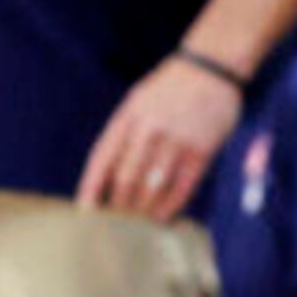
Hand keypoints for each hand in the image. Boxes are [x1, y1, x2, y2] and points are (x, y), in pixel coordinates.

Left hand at [75, 57, 242, 219]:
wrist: (212, 67)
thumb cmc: (168, 89)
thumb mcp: (137, 102)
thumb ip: (123, 134)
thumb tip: (107, 176)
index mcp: (127, 117)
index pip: (102, 159)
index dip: (91, 188)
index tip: (84, 212)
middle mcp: (149, 130)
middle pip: (126, 178)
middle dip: (117, 206)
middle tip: (113, 226)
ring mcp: (176, 140)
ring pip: (153, 186)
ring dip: (142, 210)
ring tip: (135, 228)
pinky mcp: (202, 149)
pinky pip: (183, 186)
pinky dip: (170, 206)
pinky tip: (162, 218)